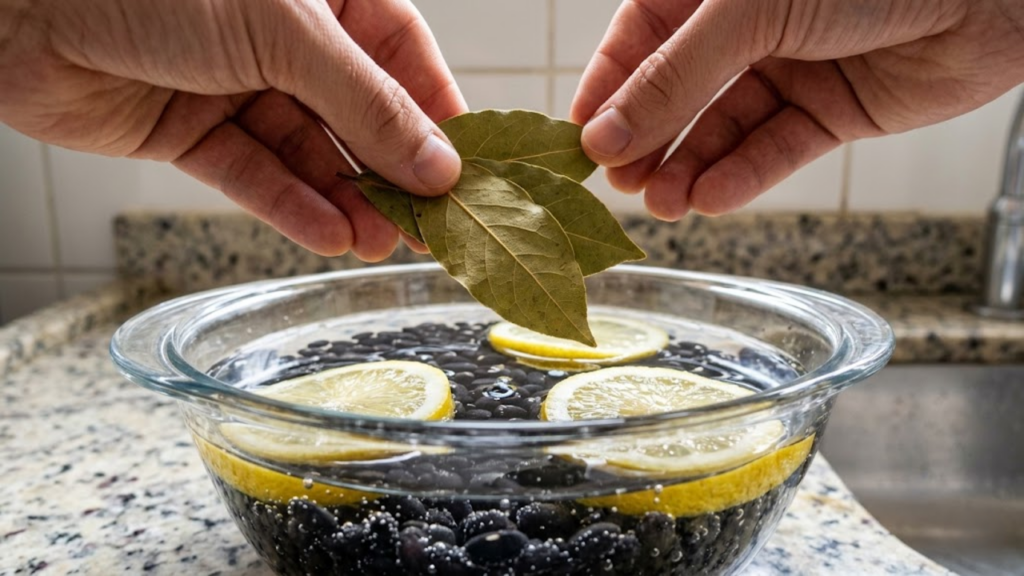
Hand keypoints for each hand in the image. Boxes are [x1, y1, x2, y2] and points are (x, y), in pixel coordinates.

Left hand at [0, 0, 464, 257]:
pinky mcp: (192, 130)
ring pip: (309, 154)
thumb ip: (366, 104)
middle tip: (429, 229)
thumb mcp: (287, 32)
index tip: (466, 174)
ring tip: (380, 245)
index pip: (400, 57)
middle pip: (358, 115)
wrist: (19, 3)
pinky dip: (289, 207)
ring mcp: (238, 84)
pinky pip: (254, 174)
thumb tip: (438, 165)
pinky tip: (329, 237)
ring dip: (346, 201)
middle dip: (391, 173)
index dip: (436, 115)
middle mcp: (284, 39)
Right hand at [571, 0, 1023, 219]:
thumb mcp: (749, 12)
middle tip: (621, 185)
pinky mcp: (829, 110)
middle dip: (648, 140)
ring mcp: (788, 68)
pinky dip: (744, 176)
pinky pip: (774, 149)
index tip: (580, 139)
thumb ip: (675, 76)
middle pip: (676, 92)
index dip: (608, 88)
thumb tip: (604, 134)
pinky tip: (711, 199)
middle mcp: (747, 27)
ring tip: (665, 205)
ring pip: (722, 128)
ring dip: (690, 168)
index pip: (641, 39)